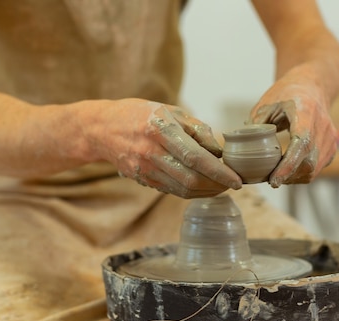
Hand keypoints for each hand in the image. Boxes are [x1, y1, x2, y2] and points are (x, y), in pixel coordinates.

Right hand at [99, 99, 241, 197]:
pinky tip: (203, 187)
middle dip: (216, 185)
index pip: (195, 157)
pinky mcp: (142, 179)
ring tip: (221, 187)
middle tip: (233, 184)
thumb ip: (197, 129)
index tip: (237, 179)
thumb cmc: (140, 114)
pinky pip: (172, 190)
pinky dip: (192, 192)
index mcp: (160, 129)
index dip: (219, 171)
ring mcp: (144, 169)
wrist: (101, 128)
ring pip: (182, 189)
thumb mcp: (170, 110)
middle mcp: (150, 152)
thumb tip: (219, 151)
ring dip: (206, 192)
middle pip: (190, 179)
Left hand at [248, 80, 336, 185]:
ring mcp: (330, 139)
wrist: (312, 86)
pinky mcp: (331, 147)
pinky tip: (287, 172)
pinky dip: (301, 174)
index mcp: (307, 112)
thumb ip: (256, 124)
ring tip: (276, 177)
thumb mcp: (266, 103)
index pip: (301, 144)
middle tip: (268, 181)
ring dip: (293, 178)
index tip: (273, 180)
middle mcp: (323, 127)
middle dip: (287, 176)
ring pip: (313, 170)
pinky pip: (316, 168)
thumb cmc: (286, 94)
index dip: (288, 165)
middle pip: (309, 162)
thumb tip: (242, 148)